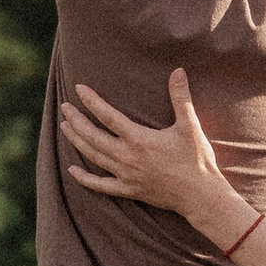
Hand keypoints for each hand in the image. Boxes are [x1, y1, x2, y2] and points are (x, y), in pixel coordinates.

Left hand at [60, 68, 248, 242]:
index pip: (107, 116)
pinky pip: (101, 185)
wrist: (200, 195)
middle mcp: (127, 157)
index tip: (79, 89)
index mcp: (139, 139)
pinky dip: (84, 178)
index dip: (91, 101)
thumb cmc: (196, 160)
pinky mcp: (129, 190)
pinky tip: (72, 170)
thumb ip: (181, 97)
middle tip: (64, 107)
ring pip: (93, 156)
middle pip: (93, 136)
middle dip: (76, 120)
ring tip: (65, 128)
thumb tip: (178, 70)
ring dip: (77, 141)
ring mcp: (126, 175)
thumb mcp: (190, 126)